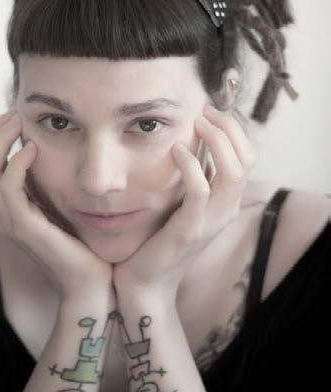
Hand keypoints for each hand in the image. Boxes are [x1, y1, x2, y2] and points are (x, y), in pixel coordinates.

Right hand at [0, 110, 113, 300]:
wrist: (92, 286)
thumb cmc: (83, 246)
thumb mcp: (63, 208)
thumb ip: (52, 186)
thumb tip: (57, 155)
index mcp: (11, 207)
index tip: (15, 116)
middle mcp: (4, 213)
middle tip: (14, 113)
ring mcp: (12, 222)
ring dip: (0, 140)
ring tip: (19, 122)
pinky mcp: (26, 229)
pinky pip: (9, 190)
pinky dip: (16, 164)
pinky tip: (32, 149)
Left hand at [112, 104, 256, 300]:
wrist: (144, 281)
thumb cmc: (159, 236)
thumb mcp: (182, 201)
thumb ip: (194, 175)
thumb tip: (191, 139)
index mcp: (227, 201)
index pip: (247, 156)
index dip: (233, 128)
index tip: (209, 109)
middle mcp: (227, 210)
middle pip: (246, 159)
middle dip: (228, 128)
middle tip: (204, 111)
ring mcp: (212, 221)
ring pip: (233, 172)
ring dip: (216, 140)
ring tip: (196, 123)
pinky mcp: (190, 229)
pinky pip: (200, 190)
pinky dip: (191, 165)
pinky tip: (176, 150)